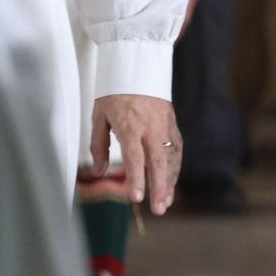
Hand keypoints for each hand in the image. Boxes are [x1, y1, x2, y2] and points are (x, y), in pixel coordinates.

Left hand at [89, 94, 181, 214]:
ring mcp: (164, 125)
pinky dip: (174, 167)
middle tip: (159, 209)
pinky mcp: (172, 123)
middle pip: (158, 162)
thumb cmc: (114, 92)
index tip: (137, 197)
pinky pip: (176, 149)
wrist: (137, 66)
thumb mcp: (99, 116)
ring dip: (170, 181)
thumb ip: (99, 145)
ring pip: (171, 157)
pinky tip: (171, 181)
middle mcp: (150, 127)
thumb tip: (101, 170)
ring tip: (166, 202)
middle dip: (159, 187)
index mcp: (130, 126)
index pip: (134, 157)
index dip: (136, 178)